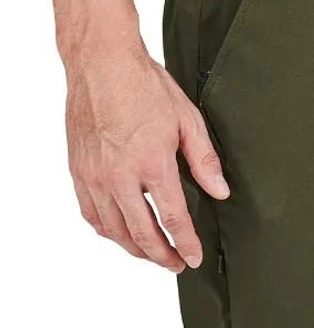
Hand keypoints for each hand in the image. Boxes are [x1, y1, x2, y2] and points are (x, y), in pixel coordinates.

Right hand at [65, 41, 229, 271]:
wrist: (102, 64)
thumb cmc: (144, 84)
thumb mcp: (186, 117)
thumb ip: (203, 159)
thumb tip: (219, 191)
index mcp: (152, 162)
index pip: (173, 218)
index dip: (186, 243)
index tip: (194, 257)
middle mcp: (120, 176)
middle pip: (142, 233)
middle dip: (162, 255)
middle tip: (176, 263)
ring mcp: (95, 177)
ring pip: (114, 231)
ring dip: (134, 248)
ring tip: (152, 252)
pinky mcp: (78, 172)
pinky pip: (91, 215)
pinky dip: (107, 231)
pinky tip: (119, 232)